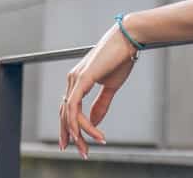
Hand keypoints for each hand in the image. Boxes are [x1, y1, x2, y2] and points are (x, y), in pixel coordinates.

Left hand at [59, 23, 138, 158]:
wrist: (127, 40)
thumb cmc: (120, 59)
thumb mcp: (110, 87)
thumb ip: (101, 104)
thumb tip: (94, 122)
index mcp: (78, 81)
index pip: (68, 108)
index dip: (70, 127)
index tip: (77, 144)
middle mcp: (72, 79)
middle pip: (64, 113)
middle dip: (71, 135)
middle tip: (81, 152)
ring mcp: (75, 79)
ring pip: (69, 113)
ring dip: (79, 133)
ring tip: (90, 147)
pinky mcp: (82, 79)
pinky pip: (74, 107)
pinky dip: (81, 123)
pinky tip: (90, 134)